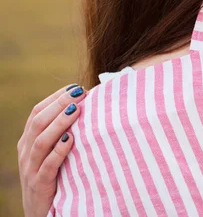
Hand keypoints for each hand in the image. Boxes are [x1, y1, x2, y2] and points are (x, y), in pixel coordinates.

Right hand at [18, 84, 86, 216]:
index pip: (37, 112)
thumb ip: (64, 131)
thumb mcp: (54, 152)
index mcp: (28, 141)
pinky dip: (58, 151)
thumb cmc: (55, 176)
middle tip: (80, 92)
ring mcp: (30, 169)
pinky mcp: (39, 184)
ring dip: (59, 123)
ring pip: (40, 141)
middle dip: (59, 104)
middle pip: (38, 122)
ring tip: (77, 109)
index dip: (55, 98)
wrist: (43, 212)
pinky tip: (71, 139)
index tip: (76, 87)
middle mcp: (26, 152)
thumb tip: (87, 105)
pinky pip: (47, 166)